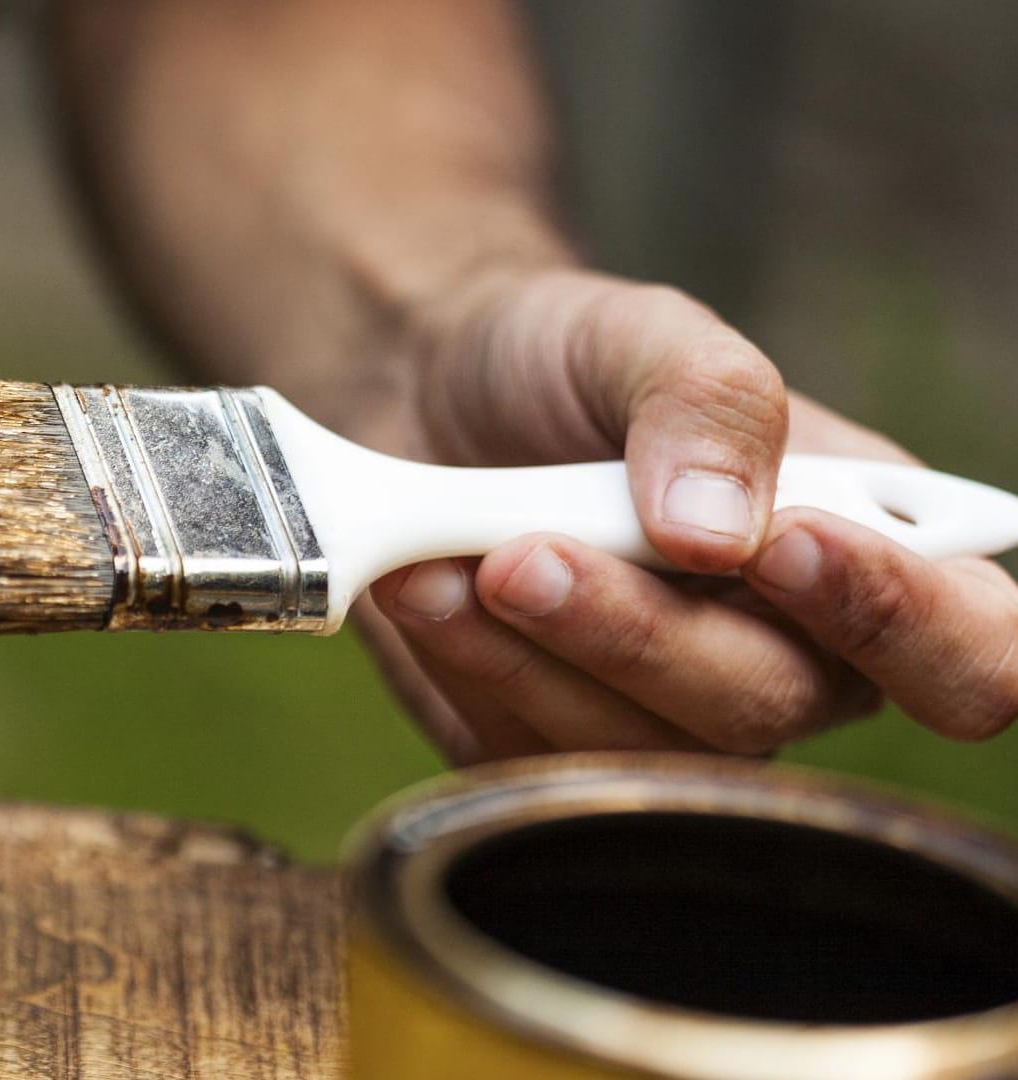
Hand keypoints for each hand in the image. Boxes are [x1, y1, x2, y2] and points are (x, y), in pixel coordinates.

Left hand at [361, 268, 1017, 761]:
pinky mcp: (552, 742)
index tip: (784, 546)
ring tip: (461, 555)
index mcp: (859, 552)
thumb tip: (728, 534)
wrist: (420, 394)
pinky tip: (425, 589)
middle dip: (642, 632)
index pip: (972, 651)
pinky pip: (531, 758)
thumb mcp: (639, 333)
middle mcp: (783, 655)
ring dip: (536, 652)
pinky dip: (473, 671)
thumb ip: (706, 399)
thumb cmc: (564, 364)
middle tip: (530, 551)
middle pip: (769, 709)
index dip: (903, 624)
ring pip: (640, 751)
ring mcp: (664, 715)